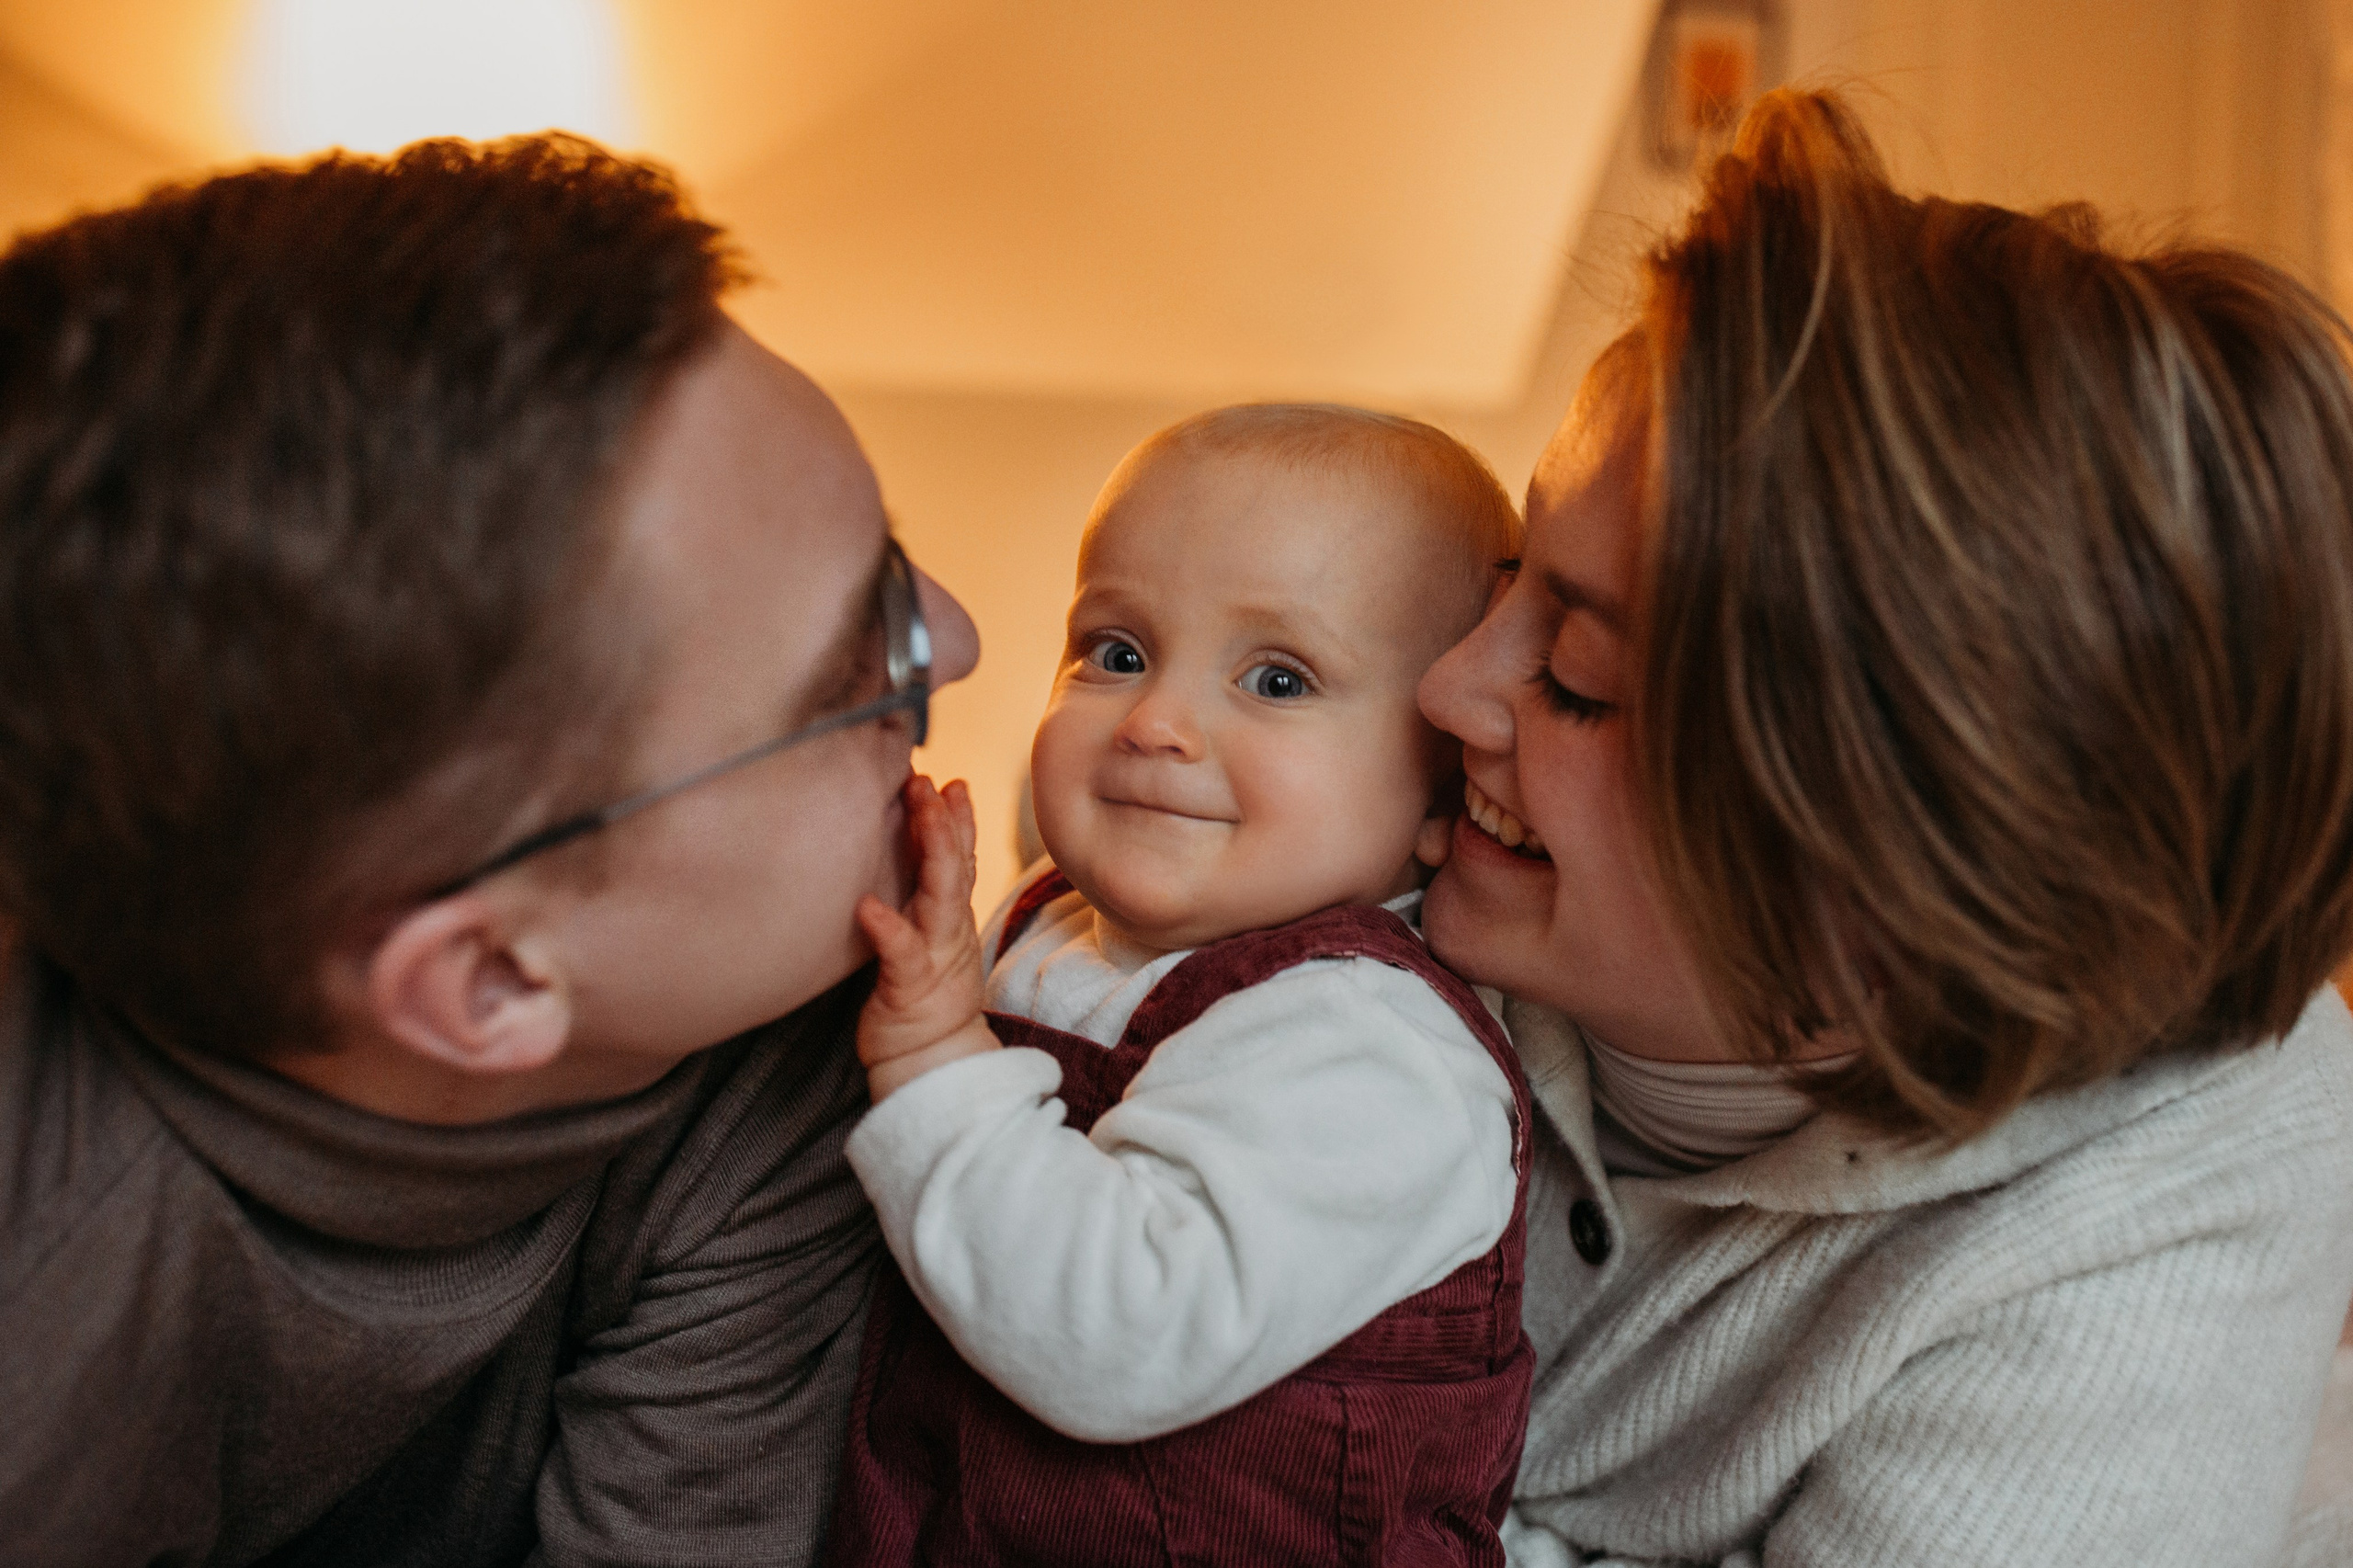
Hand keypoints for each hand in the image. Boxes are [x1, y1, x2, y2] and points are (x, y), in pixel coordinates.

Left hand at [855, 775, 999, 1100]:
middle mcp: (948, 930)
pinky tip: (868, 906)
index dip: (958, 819)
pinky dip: (888, 928)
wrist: (931, 1062)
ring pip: (942, 897)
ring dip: (935, 851)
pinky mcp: (909, 988)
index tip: (949, 781)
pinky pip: (901, 954)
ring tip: (921, 812)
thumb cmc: (920, 999)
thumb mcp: (927, 943)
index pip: (961, 859)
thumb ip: (926, 901)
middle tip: (929, 781)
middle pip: (955, 867)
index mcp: (950, 919)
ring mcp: (934, 957)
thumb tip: (915, 855)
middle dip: (945, 821)